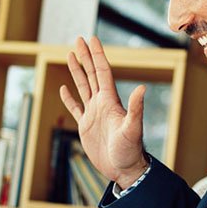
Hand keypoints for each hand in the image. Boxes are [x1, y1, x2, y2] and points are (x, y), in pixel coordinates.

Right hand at [61, 37, 147, 188]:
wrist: (124, 169)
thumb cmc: (130, 150)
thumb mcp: (132, 128)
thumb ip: (135, 108)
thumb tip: (142, 87)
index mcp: (110, 101)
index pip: (102, 72)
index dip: (97, 55)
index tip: (92, 39)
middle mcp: (101, 104)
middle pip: (91, 74)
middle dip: (85, 57)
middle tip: (78, 39)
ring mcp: (93, 114)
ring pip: (83, 87)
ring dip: (77, 72)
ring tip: (71, 55)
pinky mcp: (86, 126)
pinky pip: (75, 108)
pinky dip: (69, 98)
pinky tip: (64, 89)